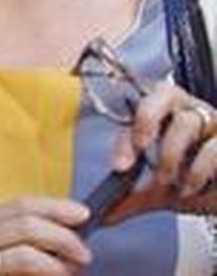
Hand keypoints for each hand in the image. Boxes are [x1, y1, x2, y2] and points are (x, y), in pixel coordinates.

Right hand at [0, 197, 90, 274]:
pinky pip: (20, 264)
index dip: (55, 206)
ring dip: (58, 257)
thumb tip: (66, 241)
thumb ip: (19, 244)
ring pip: (26, 245)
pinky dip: (46, 268)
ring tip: (72, 269)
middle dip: (63, 235)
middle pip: (26, 221)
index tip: (83, 214)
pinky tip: (57, 275)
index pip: (21, 205)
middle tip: (84, 254)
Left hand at [102, 79, 216, 222]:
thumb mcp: (163, 190)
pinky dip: (198, 171)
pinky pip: (214, 148)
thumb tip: (103, 215)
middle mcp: (190, 109)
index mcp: (166, 112)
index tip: (120, 167)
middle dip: (146, 121)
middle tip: (140, 150)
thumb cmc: (196, 182)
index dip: (127, 136)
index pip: (138, 109)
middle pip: (164, 93)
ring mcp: (214, 122)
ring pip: (187, 122)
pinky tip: (191, 189)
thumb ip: (134, 198)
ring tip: (168, 182)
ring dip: (171, 156)